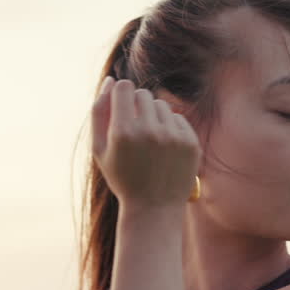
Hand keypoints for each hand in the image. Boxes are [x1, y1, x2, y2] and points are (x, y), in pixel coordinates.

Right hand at [91, 76, 200, 207]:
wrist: (154, 208)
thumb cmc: (122, 177)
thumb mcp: (99, 149)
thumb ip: (99, 112)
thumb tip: (111, 80)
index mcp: (123, 131)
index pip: (124, 87)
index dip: (121, 95)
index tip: (122, 110)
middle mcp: (149, 131)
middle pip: (143, 94)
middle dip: (137, 107)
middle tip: (135, 131)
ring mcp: (173, 137)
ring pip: (161, 105)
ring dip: (154, 117)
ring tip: (150, 142)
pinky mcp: (191, 142)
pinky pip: (178, 118)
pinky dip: (170, 128)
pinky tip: (164, 149)